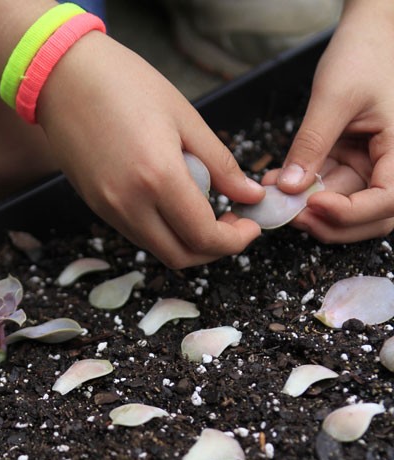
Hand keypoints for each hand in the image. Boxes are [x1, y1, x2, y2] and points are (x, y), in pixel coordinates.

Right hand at [37, 33, 263, 267]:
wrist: (62, 75)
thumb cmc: (125, 84)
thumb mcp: (184, 118)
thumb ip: (220, 164)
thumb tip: (251, 194)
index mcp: (158, 178)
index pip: (204, 236)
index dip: (235, 241)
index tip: (251, 226)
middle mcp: (130, 204)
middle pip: (181, 257)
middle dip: (215, 250)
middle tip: (233, 225)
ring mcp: (109, 210)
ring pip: (159, 249)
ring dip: (188, 243)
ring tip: (207, 212)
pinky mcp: (97, 208)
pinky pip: (139, 234)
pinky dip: (164, 232)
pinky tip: (176, 205)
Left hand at [264, 0, 393, 242]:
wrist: (363, 37)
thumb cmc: (360, 56)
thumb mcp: (333, 97)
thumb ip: (312, 142)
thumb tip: (290, 187)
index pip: (387, 199)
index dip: (352, 212)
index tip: (315, 204)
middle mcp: (389, 165)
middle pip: (368, 217)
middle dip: (328, 222)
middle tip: (289, 214)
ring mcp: (368, 167)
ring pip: (344, 209)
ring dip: (310, 211)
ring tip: (277, 198)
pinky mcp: (348, 165)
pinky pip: (327, 190)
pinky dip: (303, 195)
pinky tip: (279, 185)